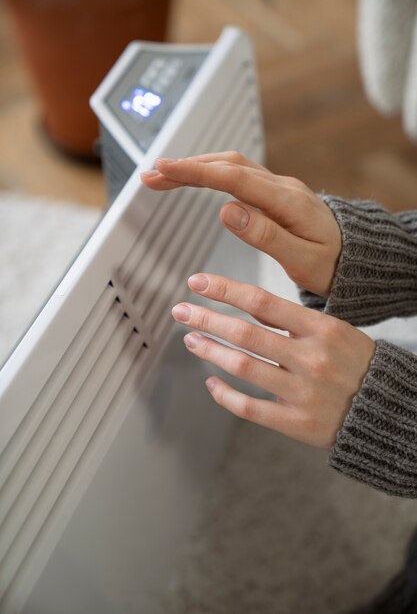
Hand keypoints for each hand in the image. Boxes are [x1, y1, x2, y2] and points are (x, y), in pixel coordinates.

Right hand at [141, 151, 341, 296]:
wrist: (357, 256)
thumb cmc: (332, 263)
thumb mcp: (302, 260)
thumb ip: (266, 235)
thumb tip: (227, 211)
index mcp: (288, 202)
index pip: (234, 179)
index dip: (196, 173)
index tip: (164, 170)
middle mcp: (282, 186)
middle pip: (228, 164)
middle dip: (187, 166)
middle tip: (151, 174)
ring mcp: (279, 186)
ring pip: (232, 164)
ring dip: (196, 166)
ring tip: (163, 175)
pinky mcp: (275, 192)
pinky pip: (238, 173)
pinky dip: (211, 172)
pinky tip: (196, 177)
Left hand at [171, 273, 375, 448]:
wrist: (385, 409)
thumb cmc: (355, 363)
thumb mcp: (334, 330)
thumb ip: (292, 320)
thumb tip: (246, 304)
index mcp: (321, 328)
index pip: (262, 302)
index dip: (225, 290)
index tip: (197, 282)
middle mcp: (310, 358)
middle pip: (245, 334)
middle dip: (207, 318)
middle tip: (180, 310)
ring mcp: (303, 392)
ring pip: (242, 367)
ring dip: (210, 351)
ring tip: (191, 339)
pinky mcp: (296, 423)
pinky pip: (249, 408)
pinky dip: (224, 394)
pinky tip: (211, 382)